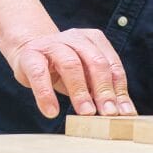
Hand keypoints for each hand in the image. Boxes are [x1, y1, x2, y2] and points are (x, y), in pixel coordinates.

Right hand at [8, 29, 136, 119]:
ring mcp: (53, 44)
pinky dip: (46, 94)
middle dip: (104, 90)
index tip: (124, 113)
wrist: (28, 51)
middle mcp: (76, 37)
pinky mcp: (31, 55)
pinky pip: (40, 74)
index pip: (112, 64)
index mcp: (95, 40)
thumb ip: (101, 88)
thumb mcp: (85, 75)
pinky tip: (52, 112)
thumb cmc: (64, 68)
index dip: (119, 89)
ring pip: (71, 64)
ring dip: (80, 91)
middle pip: (96, 62)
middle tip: (108, 114)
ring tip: (86, 113)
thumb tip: (122, 112)